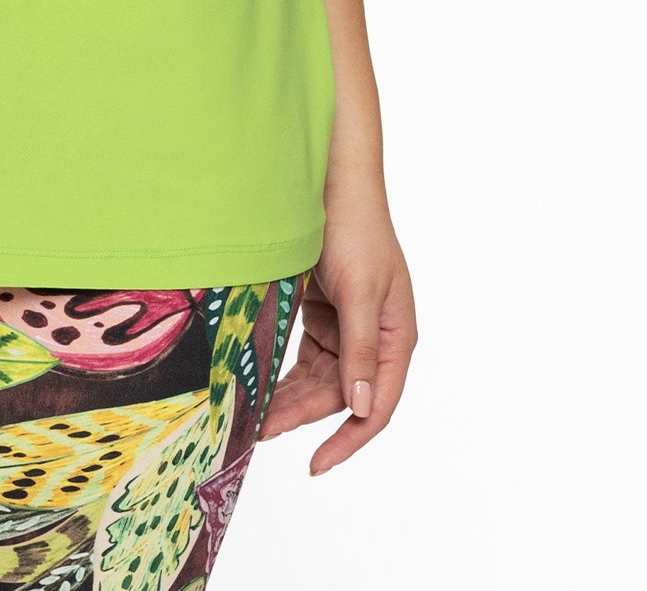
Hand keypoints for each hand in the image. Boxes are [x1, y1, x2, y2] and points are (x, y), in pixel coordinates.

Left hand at [259, 189, 415, 473]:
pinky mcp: (323, 316)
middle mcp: (374, 339)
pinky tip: (257, 386)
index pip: (376, 406)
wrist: (332, 182)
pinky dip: (282, 373)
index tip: (316, 465)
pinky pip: (304, 358)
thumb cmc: (356, 230)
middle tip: (258, 433)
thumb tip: (362, 408)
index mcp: (395, 338)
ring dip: (288, 399)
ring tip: (251, 419)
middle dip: (302, 417)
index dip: (348, 440)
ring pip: (318, 381)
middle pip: (339, 397)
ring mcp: (347, 328)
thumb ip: (360, 350)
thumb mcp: (360, 292)